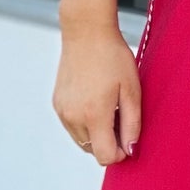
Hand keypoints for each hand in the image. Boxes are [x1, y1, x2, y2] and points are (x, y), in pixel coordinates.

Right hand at [53, 19, 140, 164]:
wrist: (86, 33)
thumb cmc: (113, 57)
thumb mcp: (131, 90)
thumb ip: (132, 124)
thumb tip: (130, 150)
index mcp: (93, 115)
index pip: (104, 156)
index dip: (120, 154)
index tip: (129, 140)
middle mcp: (73, 117)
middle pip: (92, 151)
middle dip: (109, 142)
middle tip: (121, 117)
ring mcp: (62, 111)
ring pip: (81, 141)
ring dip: (96, 134)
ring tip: (108, 108)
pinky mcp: (57, 104)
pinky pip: (72, 126)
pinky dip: (85, 123)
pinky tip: (95, 101)